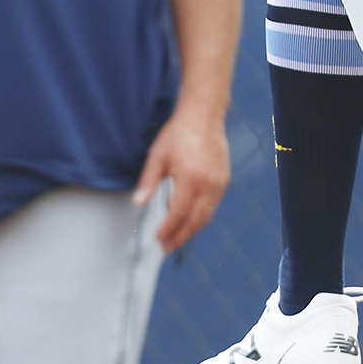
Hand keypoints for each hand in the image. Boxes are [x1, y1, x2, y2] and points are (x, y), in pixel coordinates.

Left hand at [133, 101, 230, 252]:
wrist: (203, 115)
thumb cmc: (178, 133)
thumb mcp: (157, 156)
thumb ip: (148, 182)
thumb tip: (138, 203)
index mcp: (190, 178)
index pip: (177, 214)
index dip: (167, 230)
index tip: (158, 239)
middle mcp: (208, 184)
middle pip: (194, 221)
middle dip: (180, 237)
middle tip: (166, 247)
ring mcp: (219, 183)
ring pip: (206, 216)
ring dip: (191, 230)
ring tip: (176, 238)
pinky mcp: (224, 180)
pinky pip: (212, 206)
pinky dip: (200, 217)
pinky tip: (189, 220)